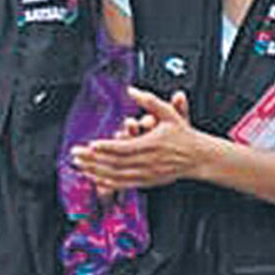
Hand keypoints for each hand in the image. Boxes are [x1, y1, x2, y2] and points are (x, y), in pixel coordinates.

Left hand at [71, 89, 215, 190]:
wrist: (198, 157)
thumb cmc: (183, 135)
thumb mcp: (169, 113)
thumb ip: (149, 101)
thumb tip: (132, 90)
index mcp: (151, 145)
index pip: (124, 147)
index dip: (106, 147)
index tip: (91, 145)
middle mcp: (147, 161)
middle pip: (115, 163)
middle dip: (93, 159)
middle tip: (76, 154)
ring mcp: (146, 174)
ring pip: (116, 175)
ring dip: (96, 171)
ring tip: (80, 165)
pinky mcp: (146, 182)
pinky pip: (123, 184)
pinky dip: (107, 182)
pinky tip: (94, 178)